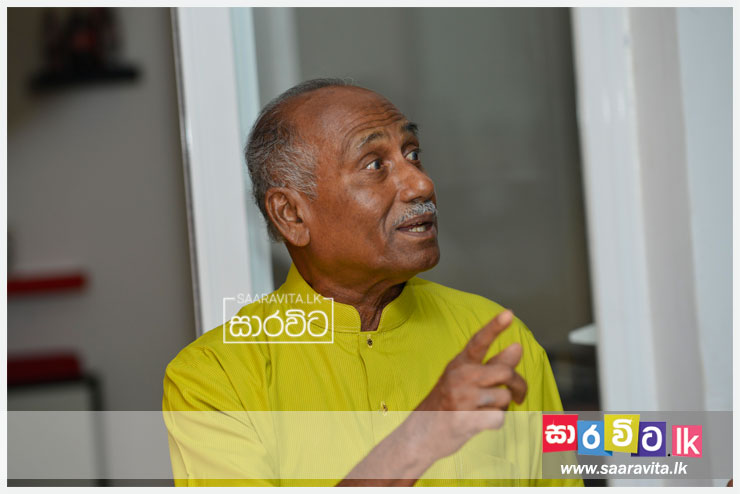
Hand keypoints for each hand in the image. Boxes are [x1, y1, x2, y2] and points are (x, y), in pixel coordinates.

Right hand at [410, 309, 526, 461]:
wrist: (421, 435)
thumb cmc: (447, 404)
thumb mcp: (465, 380)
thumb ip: (492, 364)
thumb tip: (517, 347)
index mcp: (459, 364)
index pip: (479, 341)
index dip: (495, 327)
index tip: (509, 313)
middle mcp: (459, 376)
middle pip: (505, 372)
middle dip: (519, 385)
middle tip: (519, 396)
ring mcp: (462, 397)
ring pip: (504, 397)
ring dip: (502, 407)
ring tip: (483, 410)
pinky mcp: (466, 419)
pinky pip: (499, 418)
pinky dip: (495, 423)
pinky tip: (479, 423)